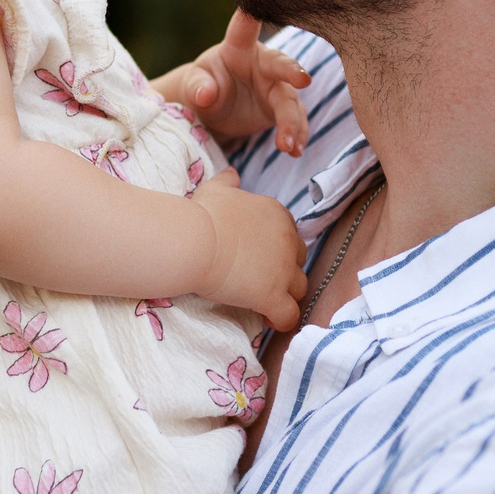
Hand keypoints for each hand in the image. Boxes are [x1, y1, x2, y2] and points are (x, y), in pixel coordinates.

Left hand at [166, 11, 310, 156]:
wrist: (213, 109)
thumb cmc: (203, 85)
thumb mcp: (194, 84)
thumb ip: (198, 86)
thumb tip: (206, 94)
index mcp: (238, 47)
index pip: (244, 28)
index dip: (251, 15)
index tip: (256, 7)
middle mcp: (263, 63)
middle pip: (280, 64)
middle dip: (291, 70)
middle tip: (302, 80)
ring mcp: (276, 86)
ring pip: (290, 101)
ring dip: (292, 122)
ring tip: (289, 145)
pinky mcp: (281, 108)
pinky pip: (294, 121)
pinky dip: (296, 135)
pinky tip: (295, 151)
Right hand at [191, 167, 307, 331]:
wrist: (195, 241)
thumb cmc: (202, 214)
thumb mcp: (216, 189)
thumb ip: (228, 181)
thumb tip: (232, 174)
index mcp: (277, 215)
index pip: (288, 235)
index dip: (275, 249)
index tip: (257, 258)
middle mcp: (287, 241)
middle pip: (297, 261)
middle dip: (284, 271)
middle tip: (261, 279)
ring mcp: (283, 270)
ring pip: (299, 288)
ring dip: (285, 295)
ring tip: (265, 301)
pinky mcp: (273, 296)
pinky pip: (289, 315)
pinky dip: (281, 320)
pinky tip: (267, 319)